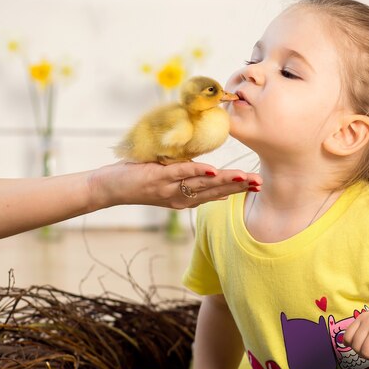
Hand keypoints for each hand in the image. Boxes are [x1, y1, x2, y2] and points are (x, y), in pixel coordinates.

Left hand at [87, 160, 261, 210]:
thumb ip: (192, 182)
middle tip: (260, 183)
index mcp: (185, 199)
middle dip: (239, 186)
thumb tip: (217, 180)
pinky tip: (213, 169)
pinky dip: (198, 171)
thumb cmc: (138, 181)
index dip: (237, 190)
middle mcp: (180, 197)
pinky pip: (181, 173)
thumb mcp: (169, 183)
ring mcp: (170, 188)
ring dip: (225, 180)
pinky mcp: (158, 177)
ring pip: (203, 184)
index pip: (217, 194)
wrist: (108, 188)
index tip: (257, 186)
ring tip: (245, 178)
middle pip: (215, 190)